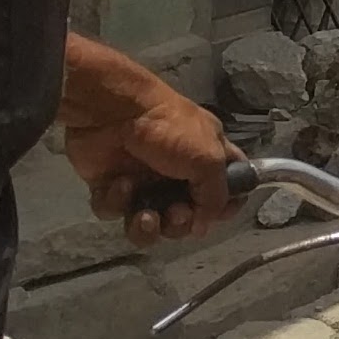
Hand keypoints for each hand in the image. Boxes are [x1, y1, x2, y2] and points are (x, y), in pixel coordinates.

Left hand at [61, 35, 237, 239]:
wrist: (112, 111)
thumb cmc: (169, 129)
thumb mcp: (208, 158)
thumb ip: (215, 197)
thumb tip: (203, 227)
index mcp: (208, 159)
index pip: (228, 189)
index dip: (224, 208)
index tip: (216, 215)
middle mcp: (177, 174)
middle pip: (186, 216)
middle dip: (180, 223)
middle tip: (175, 213)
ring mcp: (143, 182)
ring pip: (149, 223)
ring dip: (148, 226)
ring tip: (143, 215)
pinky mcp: (109, 187)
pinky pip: (114, 211)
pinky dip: (116, 202)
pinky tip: (118, 183)